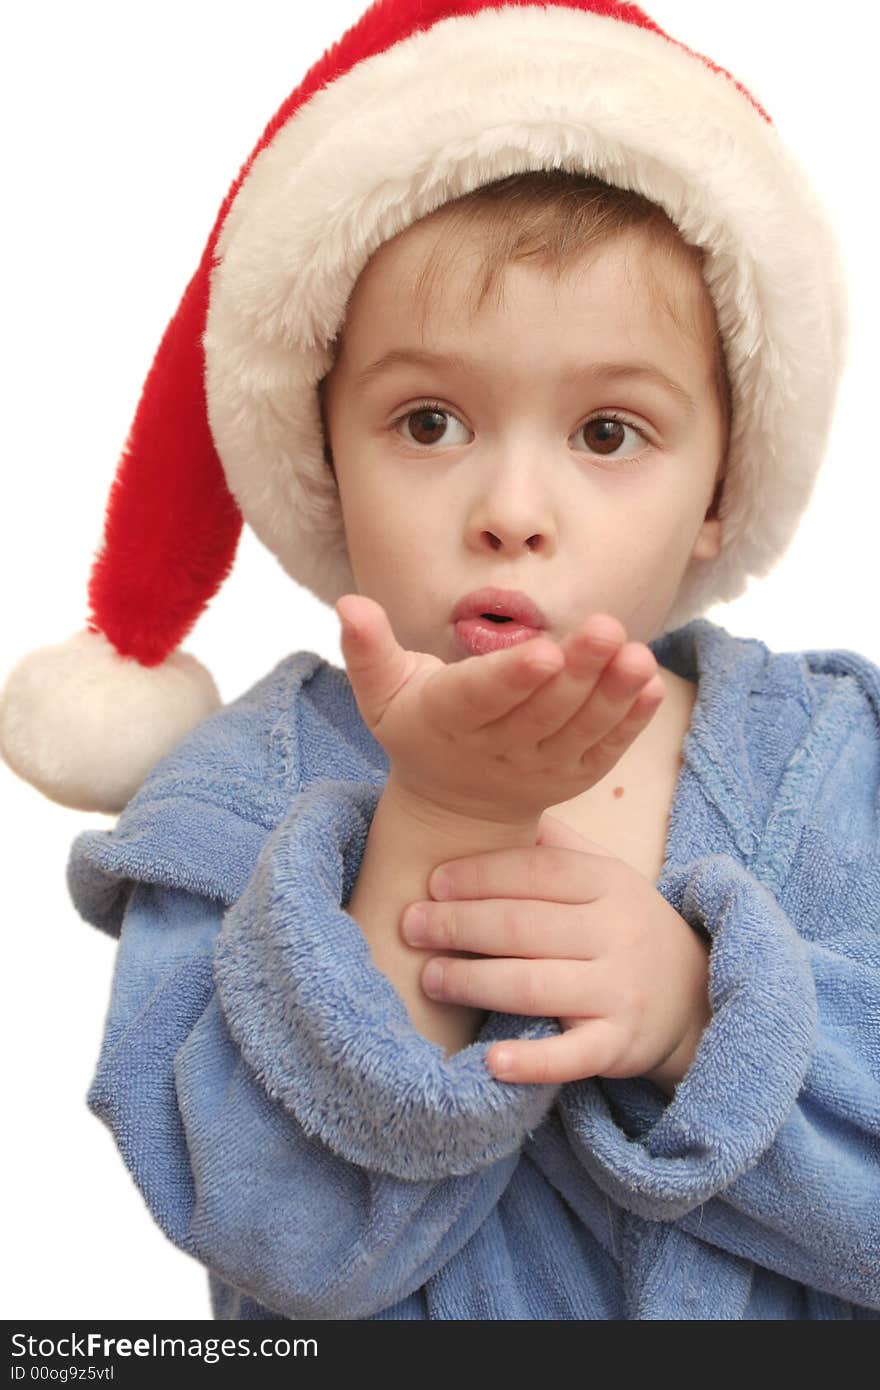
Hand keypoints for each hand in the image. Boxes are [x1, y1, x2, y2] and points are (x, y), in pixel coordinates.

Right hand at [336, 594, 665, 827]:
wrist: (456, 805)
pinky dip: (631, 721)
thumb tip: (348, 601)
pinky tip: (651, 685)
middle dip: (577, 671)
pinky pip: (607, 749)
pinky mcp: (574, 776)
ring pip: (580, 731)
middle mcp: (497, 750)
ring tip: (637, 655)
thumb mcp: (383, 693)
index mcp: (448, 721)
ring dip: (612, 694)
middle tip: (607, 628)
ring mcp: (541, 767)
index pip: (481, 698)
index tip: (543, 650)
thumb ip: (368, 649)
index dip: (512, 677)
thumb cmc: (419, 727)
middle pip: (542, 711)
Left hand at [398, 812, 711, 1089]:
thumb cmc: (624, 925)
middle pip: (525, 926)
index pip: (537, 871)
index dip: (480, 874)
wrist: (692, 994)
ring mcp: (620, 992)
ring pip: (534, 985)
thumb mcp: (605, 874)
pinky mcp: (618, 1045)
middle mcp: (617, 933)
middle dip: (459, 924)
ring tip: (429, 978)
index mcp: (609, 883)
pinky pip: (571, 1055)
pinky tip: (489, 1062)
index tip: (433, 881)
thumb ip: (555, 844)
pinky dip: (530, 1061)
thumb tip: (493, 798)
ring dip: (473, 982)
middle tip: (411, 926)